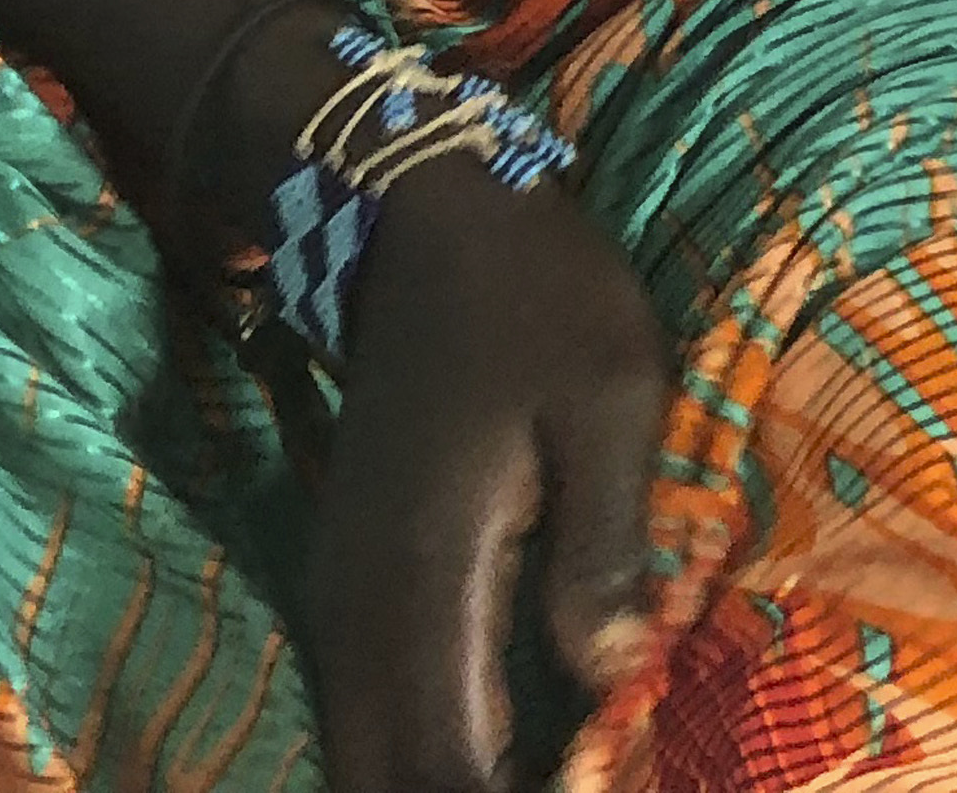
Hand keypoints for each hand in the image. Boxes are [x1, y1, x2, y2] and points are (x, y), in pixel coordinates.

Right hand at [305, 165, 669, 792]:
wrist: (422, 221)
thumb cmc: (540, 299)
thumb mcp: (613, 400)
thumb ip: (604, 545)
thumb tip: (612, 676)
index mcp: (426, 579)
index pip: (446, 765)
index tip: (594, 788)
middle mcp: (359, 614)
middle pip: (390, 780)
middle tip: (583, 780)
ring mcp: (344, 602)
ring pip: (373, 753)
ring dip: (452, 775)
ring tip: (567, 768)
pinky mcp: (355, 584)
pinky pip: (377, 707)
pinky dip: (435, 744)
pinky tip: (518, 742)